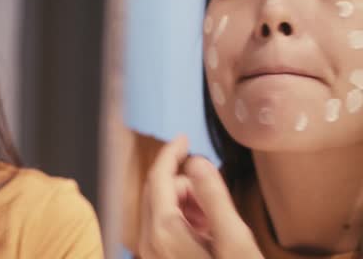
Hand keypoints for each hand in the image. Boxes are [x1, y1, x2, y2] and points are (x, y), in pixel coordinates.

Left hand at [138, 136, 261, 257]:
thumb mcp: (235, 240)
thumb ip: (214, 198)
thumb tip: (196, 161)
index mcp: (163, 231)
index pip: (158, 177)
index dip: (171, 153)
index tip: (184, 137)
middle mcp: (148, 241)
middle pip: (158, 190)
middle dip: (186, 185)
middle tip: (215, 202)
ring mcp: (151, 251)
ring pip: (161, 206)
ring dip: (186, 203)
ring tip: (214, 223)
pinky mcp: (158, 257)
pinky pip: (163, 225)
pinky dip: (183, 219)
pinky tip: (207, 234)